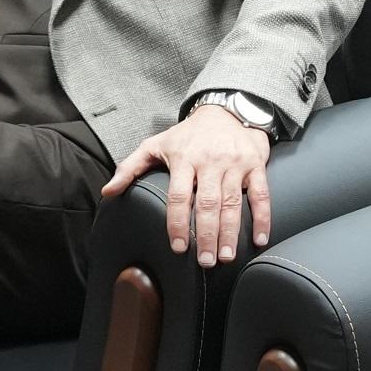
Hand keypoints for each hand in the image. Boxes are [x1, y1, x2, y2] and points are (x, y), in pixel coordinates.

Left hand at [105, 103, 277, 266]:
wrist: (225, 109)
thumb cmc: (188, 134)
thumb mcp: (156, 144)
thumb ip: (130, 167)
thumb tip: (108, 192)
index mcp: (184, 159)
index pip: (179, 195)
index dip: (178, 223)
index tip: (179, 247)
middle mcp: (210, 161)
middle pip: (208, 203)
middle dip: (207, 234)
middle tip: (205, 261)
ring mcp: (234, 163)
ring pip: (234, 202)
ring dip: (231, 232)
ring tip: (225, 257)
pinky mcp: (255, 165)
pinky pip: (261, 194)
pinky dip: (263, 218)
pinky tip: (259, 239)